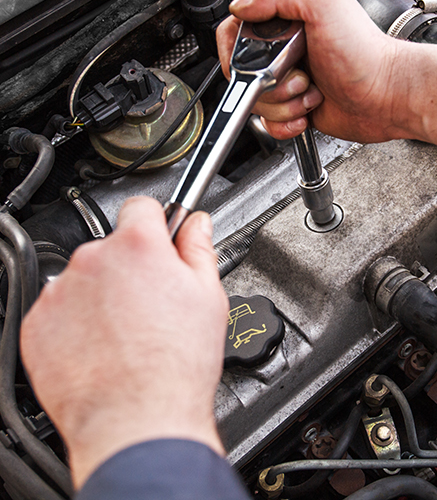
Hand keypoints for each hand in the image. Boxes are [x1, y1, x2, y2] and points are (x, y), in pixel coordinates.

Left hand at [20, 197, 228, 489]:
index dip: (156, 224)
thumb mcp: (208, 296)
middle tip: (151, 302)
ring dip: (102, 293)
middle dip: (131, 265)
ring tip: (127, 331)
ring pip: (86, 277)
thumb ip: (198, 248)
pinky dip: (76, 321)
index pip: (142, 207)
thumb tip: (196, 223)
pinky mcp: (38, 323)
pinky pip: (61, 308)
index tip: (160, 241)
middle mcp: (94, 259)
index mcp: (138, 246)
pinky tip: (102, 345)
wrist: (137, 420)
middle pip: (113, 245)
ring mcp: (61, 291)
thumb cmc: (176, 364)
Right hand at [217, 0, 436, 169]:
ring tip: (311, 92)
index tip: (251, 60)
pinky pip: (271, 124)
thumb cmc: (365, 53)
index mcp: (288, 22)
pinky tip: (306, 114)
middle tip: (300, 75)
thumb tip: (242, 5)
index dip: (236, 49)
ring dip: (282, 104)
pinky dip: (284, 124)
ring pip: (258, 102)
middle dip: (268, 82)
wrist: (388, 95)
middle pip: (244, 72)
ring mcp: (292, 82)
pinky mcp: (298, 109)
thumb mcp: (324, 5)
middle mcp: (287, 52)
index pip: (238, 30)